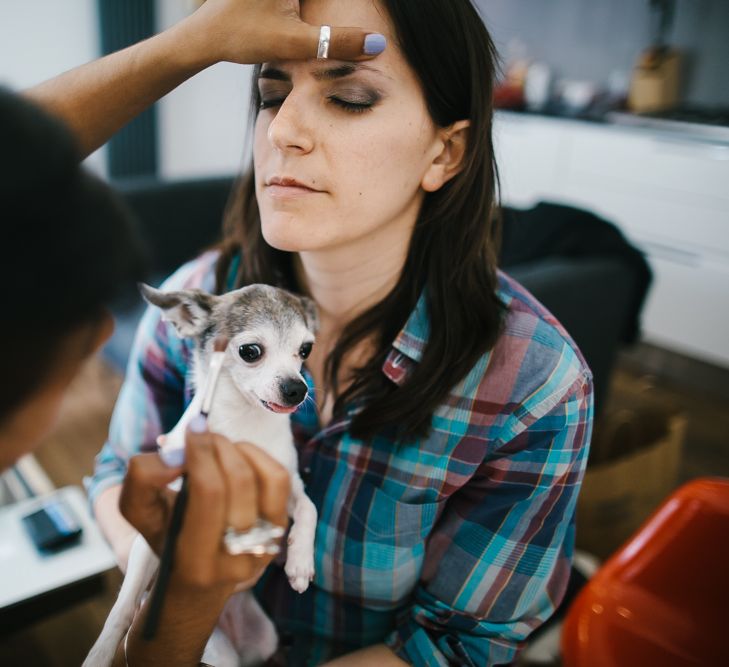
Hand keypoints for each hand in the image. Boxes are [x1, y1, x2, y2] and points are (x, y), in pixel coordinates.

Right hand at [119, 426, 290, 594]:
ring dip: (240, 450)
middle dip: (219, 447)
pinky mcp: (281, 528)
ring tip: (218, 447)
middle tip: (201, 434)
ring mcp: (266, 544)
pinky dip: (259, 457)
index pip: (209, 495)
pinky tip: (238, 456)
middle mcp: (239, 558)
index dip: (201, 454)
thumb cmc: (165, 535)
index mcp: (196, 561)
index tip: (192, 429)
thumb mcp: (139, 513)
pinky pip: (280, 480)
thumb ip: (143, 480)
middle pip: (239, 482)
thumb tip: (176, 454)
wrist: (198, 579)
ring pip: (266, 478)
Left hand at [178, 0, 386, 65]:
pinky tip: (301, 18)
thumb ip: (339, 41)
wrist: (205, 37)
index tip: (373, 6)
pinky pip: (299, 0)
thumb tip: (380, 45)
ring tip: (321, 3)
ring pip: (311, 0)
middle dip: (337, 6)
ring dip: (320, 8)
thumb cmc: (245, 36)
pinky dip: (309, 7)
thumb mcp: (296, 42)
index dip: (356, 1)